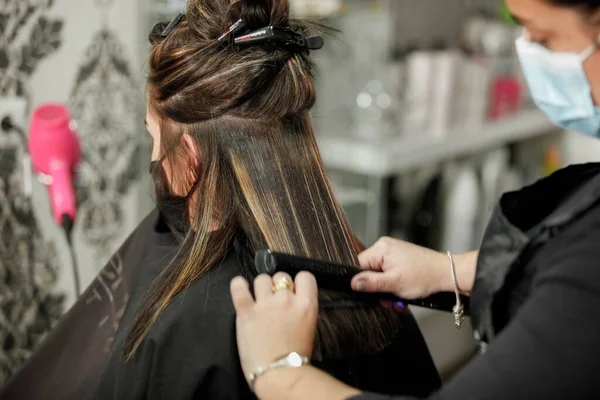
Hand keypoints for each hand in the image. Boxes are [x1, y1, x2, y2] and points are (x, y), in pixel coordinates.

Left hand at [230, 272, 318, 390]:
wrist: (278, 373)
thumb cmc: (294, 358)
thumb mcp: (309, 328)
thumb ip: (302, 309)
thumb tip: (293, 299)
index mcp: (306, 305)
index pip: (305, 276)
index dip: (298, 281)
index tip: (293, 288)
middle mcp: (286, 300)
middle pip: (281, 276)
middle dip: (277, 285)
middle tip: (275, 299)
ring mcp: (265, 305)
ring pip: (262, 279)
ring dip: (261, 286)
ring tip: (259, 298)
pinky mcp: (246, 312)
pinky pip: (239, 288)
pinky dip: (238, 284)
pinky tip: (240, 285)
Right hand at [352, 237, 447, 298]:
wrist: (445, 274)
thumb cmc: (425, 275)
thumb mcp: (394, 283)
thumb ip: (371, 283)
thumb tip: (353, 283)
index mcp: (381, 248)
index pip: (359, 265)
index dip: (364, 281)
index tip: (373, 293)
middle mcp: (385, 247)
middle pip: (369, 271)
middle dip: (378, 289)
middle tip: (389, 300)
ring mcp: (393, 252)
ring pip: (379, 274)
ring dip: (387, 289)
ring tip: (398, 298)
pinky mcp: (399, 258)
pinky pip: (388, 273)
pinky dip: (393, 284)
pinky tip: (401, 292)